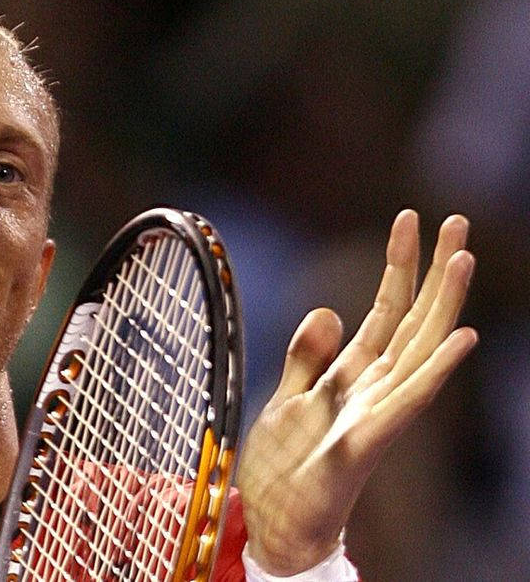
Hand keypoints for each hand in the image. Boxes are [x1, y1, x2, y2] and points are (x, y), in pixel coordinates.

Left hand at [236, 210, 476, 574]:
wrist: (276, 523)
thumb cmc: (287, 466)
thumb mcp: (290, 397)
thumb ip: (308, 355)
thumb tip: (329, 309)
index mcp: (356, 374)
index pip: (387, 308)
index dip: (400, 264)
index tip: (410, 218)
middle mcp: (376, 388)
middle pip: (415, 318)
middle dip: (435, 268)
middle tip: (456, 220)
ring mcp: (379, 412)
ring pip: (422, 348)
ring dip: (446, 302)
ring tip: (465, 257)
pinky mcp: (369, 440)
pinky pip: (410, 399)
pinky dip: (437, 368)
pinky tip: (464, 336)